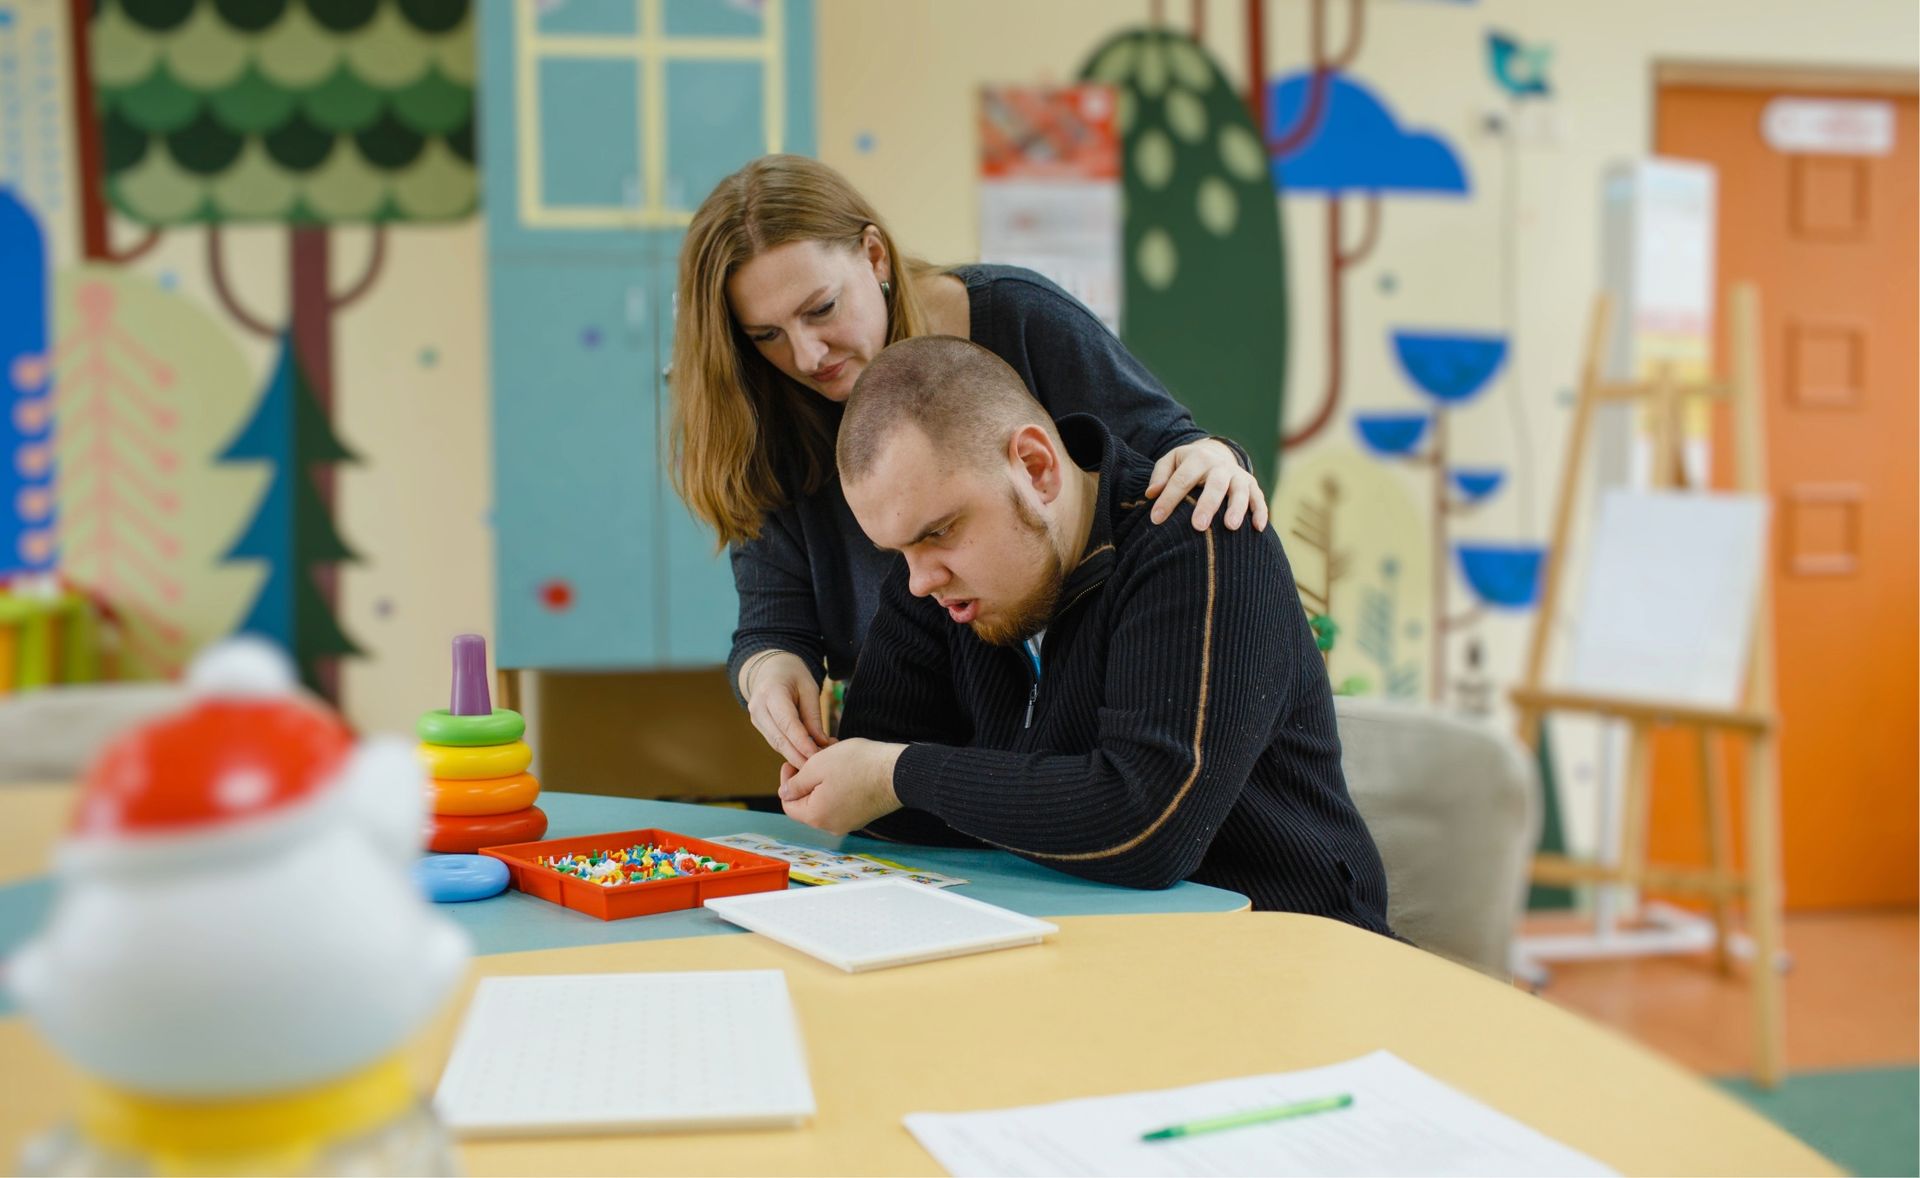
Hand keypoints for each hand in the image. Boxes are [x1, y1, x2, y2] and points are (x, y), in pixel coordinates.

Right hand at [743, 650, 833, 768]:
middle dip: (799, 756)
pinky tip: (806, 755)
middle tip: (820, 767)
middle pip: (779, 739)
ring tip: (817, 762)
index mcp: (771, 692)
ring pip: (777, 744)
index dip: (801, 742)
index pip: (787, 723)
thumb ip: (813, 715)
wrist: (770, 668)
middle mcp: (758, 707)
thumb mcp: (809, 688)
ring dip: (796, 756)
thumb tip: (821, 743)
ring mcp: (755, 717)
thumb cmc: (793, 675)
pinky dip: (791, 750)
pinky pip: (776, 741)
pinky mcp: (758, 725)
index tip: (816, 755)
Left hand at [777, 739, 905, 835]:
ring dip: (823, 779)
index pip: (789, 804)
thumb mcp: (817, 766)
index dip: (786, 781)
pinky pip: (841, 802)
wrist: (898, 772)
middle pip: (807, 803)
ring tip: (831, 757)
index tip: (793, 761)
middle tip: (813, 755)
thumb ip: (796, 783)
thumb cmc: (858, 765)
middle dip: (807, 778)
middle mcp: (831, 825)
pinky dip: (838, 786)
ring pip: (825, 800)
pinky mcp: (862, 816)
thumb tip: (784, 793)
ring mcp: (849, 822)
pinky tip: (846, 767)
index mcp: (816, 816)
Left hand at [1146, 438, 1268, 531]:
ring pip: (1240, 491)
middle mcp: (1220, 466)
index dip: (1168, 499)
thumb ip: (1160, 476)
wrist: (1216, 453)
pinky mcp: (1253, 486)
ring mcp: (1238, 476)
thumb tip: (1151, 494)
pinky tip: (1258, 528)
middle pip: (1215, 484)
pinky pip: (1259, 499)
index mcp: (1198, 458)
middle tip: (1198, 526)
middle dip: (1207, 505)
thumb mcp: (1171, 461)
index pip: (1181, 479)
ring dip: (1237, 508)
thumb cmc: (1187, 465)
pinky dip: (1261, 512)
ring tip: (1230, 527)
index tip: (1156, 519)